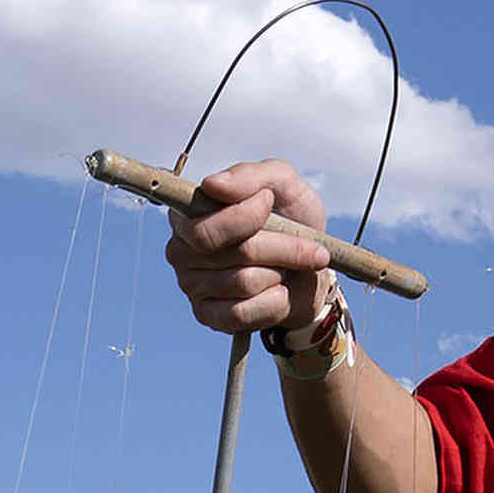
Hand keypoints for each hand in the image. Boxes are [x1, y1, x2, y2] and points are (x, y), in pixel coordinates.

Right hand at [161, 161, 347, 364]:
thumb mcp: (283, 185)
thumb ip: (251, 176)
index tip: (271, 202)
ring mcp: (191, 285)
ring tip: (286, 266)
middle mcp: (181, 249)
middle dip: (282, 249)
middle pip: (235, 254)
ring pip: (245, 283)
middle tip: (312, 247)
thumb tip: (213, 184)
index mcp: (188, 213)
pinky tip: (279, 290)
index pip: (206, 226)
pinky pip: (242, 314)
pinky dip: (274, 301)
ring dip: (281, 272)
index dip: (246, 218)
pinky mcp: (208, 316)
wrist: (311, 268)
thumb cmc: (291, 219)